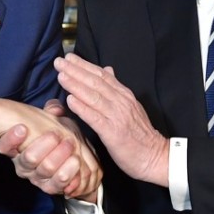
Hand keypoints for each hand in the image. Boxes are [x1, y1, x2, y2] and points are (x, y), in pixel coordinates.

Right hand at [0, 100, 101, 201]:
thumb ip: (53, 112)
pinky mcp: (51, 187)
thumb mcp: (53, 121)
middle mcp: (24, 165)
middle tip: (58, 133)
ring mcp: (37, 178)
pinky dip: (69, 174)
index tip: (22, 127)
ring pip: (46, 168)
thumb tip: (55, 107)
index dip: (12, 139)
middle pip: (30, 157)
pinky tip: (75, 161)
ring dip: (60, 154)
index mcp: (17, 149)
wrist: (68, 160)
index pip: (5, 146)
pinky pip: (58, 184)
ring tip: (70, 143)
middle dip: (45, 143)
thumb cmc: (56, 136)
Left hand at [55, 53, 168, 186]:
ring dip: (76, 85)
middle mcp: (121, 102)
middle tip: (59, 62)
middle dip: (76, 70)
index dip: (84, 65)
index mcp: (124, 95)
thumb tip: (107, 69)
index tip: (69, 57)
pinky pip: (95, 117)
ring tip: (61, 76)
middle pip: (96, 82)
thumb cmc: (139, 134)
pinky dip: (82, 108)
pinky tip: (70, 100)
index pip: (102, 75)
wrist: (154, 156)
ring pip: (94, 96)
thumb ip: (116, 88)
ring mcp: (117, 116)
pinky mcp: (113, 132)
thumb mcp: (130, 106)